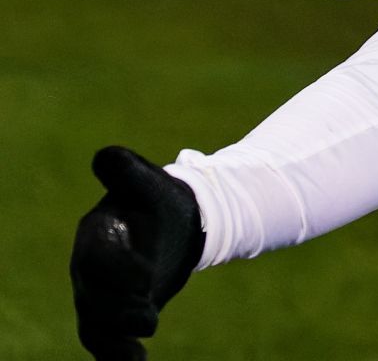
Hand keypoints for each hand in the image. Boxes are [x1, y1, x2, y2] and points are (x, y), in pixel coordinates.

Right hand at [71, 146, 204, 360]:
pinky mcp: (112, 314)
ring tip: (142, 345)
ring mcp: (97, 293)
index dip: (118, 269)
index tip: (148, 276)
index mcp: (95, 234)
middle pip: (92, 297)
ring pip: (94, 324)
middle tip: (149, 313)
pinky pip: (103, 341)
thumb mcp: (146, 182)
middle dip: (119, 308)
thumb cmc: (154, 201)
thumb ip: (127, 170)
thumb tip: (105, 155)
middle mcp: (89, 268)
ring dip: (116, 338)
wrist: (170, 226)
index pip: (95, 256)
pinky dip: (115, 357)